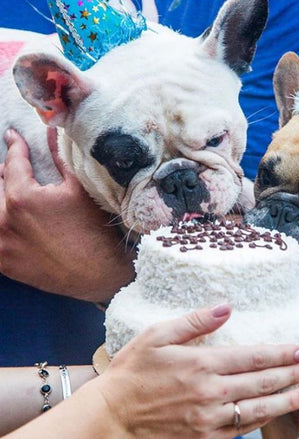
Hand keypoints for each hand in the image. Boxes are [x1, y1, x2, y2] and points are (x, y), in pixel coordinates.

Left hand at [0, 128, 134, 301]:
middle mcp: (2, 220)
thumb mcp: (81, 189)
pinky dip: (1, 226)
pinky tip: (9, 223)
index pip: (13, 163)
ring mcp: (0, 245)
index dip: (15, 146)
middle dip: (6, 173)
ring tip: (13, 193)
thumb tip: (52, 130)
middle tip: (14, 166)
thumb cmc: (93, 231)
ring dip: (2, 197)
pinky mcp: (3, 263)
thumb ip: (61, 158)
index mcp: (21, 197)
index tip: (12, 136)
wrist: (98, 274)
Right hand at [95, 304, 298, 437]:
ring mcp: (209, 420)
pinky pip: (241, 431)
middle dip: (289, 375)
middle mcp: (211, 393)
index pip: (252, 357)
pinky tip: (273, 414)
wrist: (111, 416)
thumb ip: (195, 321)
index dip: (279, 353)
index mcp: (202, 364)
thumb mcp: (157, 335)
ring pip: (258, 410)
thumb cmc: (133, 371)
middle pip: (261, 383)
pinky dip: (261, 421)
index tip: (297, 349)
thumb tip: (226, 306)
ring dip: (285, 401)